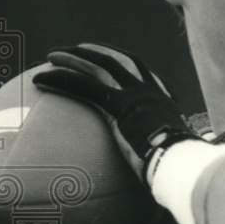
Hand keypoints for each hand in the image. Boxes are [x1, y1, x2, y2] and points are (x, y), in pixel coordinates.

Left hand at [33, 44, 197, 184]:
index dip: (120, 58)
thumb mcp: (173, 154)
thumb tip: (158, 174)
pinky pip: (82, 87)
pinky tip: (41, 80)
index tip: (107, 56)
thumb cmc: (181, 167)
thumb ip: (162, 153)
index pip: (139, 69)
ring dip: (72, 58)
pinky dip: (60, 80)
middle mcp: (148, 90)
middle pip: (116, 60)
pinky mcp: (118, 106)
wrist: (183, 163)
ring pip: (97, 67)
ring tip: (51, 56)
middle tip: (73, 49)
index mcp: (161, 98)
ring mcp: (133, 94)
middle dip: (93, 51)